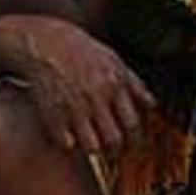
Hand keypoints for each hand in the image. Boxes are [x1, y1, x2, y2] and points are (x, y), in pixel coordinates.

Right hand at [0, 14, 155, 156]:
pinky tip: (70, 137)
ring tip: (92, 147)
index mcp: (113, 85)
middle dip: (116, 151)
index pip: (132, 124)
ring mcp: (73, 107)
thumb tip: (152, 105)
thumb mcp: (113, 59)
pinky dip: (69, 144)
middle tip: (113, 152)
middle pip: (114, 140)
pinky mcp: (52, 113)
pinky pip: (65, 143)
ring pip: (91, 147)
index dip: (136, 140)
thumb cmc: (80, 50)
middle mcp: (95, 98)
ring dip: (94, 151)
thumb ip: (134, 83)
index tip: (132, 145)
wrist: (43, 43)